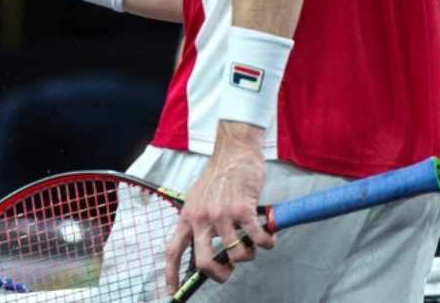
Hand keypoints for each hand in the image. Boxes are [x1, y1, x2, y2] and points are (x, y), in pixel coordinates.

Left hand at [164, 122, 273, 291]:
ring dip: (248, 254)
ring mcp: (222, 214)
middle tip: (228, 271)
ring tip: (252, 242)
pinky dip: (266, 243)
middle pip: (204, 262)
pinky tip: (268, 237)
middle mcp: (202, 218)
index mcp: (188, 216)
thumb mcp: (198, 198)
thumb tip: (204, 248)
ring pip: (236, 254)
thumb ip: (199, 222)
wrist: (234, 150)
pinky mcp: (243, 210)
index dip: (171, 274)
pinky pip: (257, 239)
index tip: (172, 290)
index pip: (173, 250)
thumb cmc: (219, 174)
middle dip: (219, 274)